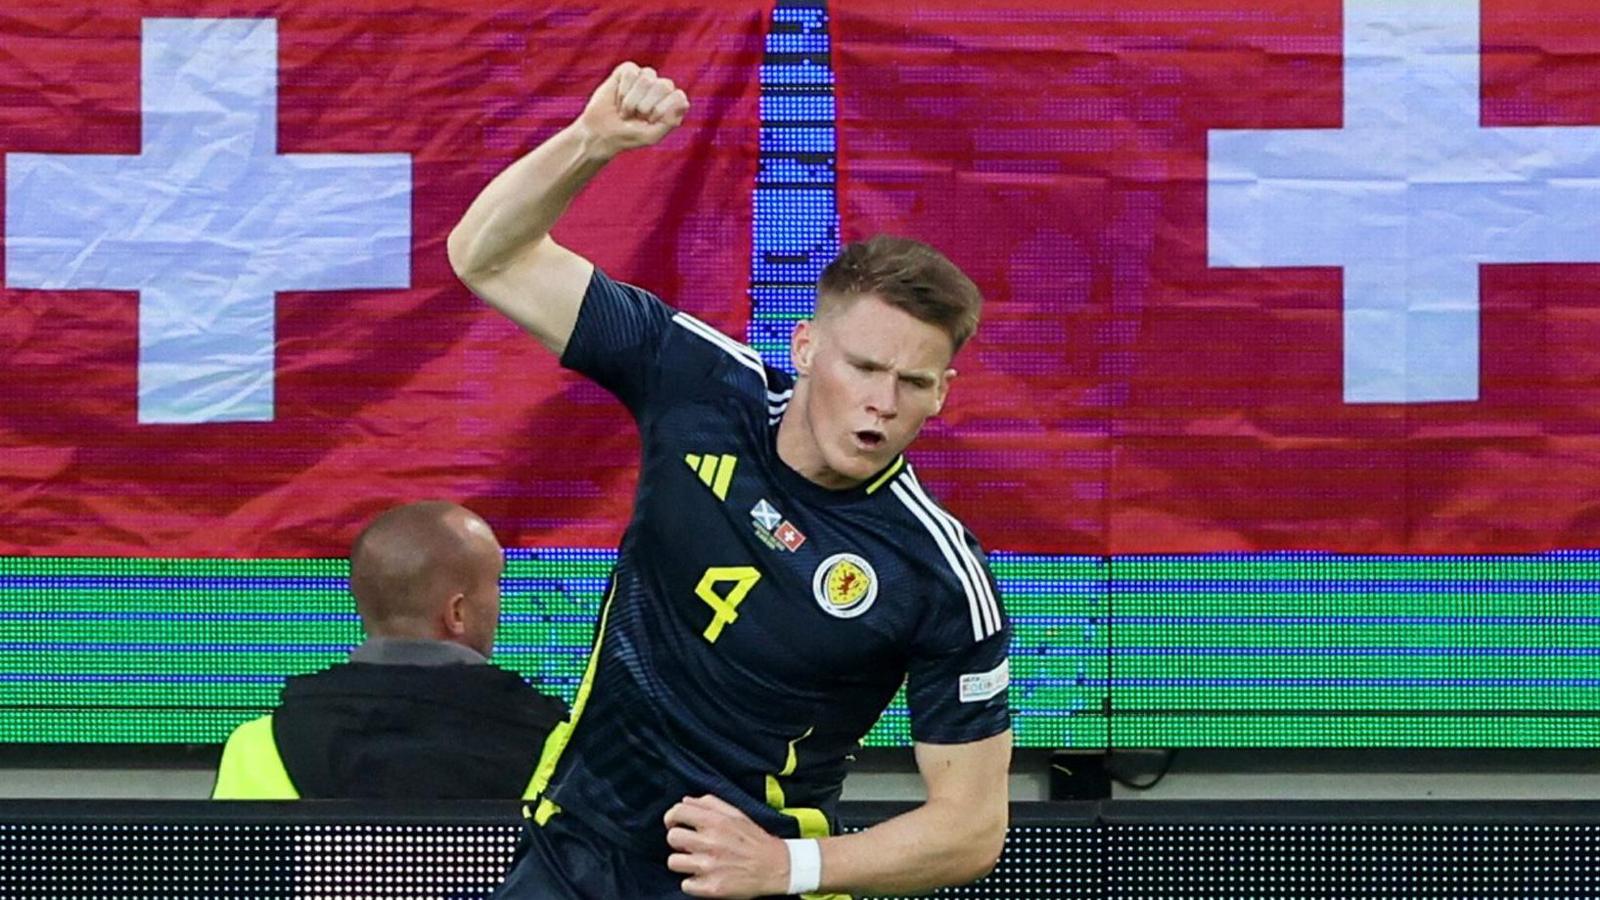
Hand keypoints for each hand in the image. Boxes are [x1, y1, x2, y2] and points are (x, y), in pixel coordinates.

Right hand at [578, 61, 689, 157]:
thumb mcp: (652, 135)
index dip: (662, 110)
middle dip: (646, 105)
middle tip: (636, 115)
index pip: (678, 97)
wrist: (602, 132)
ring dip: (632, 100)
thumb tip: (683, 101)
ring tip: (626, 110)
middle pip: (664, 85)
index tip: (649, 121)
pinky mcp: (629, 70)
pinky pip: (631, 72)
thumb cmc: (629, 136)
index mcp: (673, 103)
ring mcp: (646, 77)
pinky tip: (618, 99)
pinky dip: (622, 90)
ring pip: (647, 77)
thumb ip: (670, 121)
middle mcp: (662, 88)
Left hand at [664, 794, 789, 898]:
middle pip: (672, 838)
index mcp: (715, 821)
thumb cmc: (754, 840)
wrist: (775, 867)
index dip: (671, 817)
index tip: (674, 823)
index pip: (678, 812)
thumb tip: (685, 801)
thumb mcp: (736, 814)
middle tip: (691, 845)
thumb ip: (710, 803)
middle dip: (679, 841)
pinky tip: (706, 876)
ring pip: (674, 862)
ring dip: (683, 863)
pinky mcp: (711, 887)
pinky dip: (693, 883)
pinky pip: (685, 885)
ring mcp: (709, 866)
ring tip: (697, 862)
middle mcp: (710, 842)